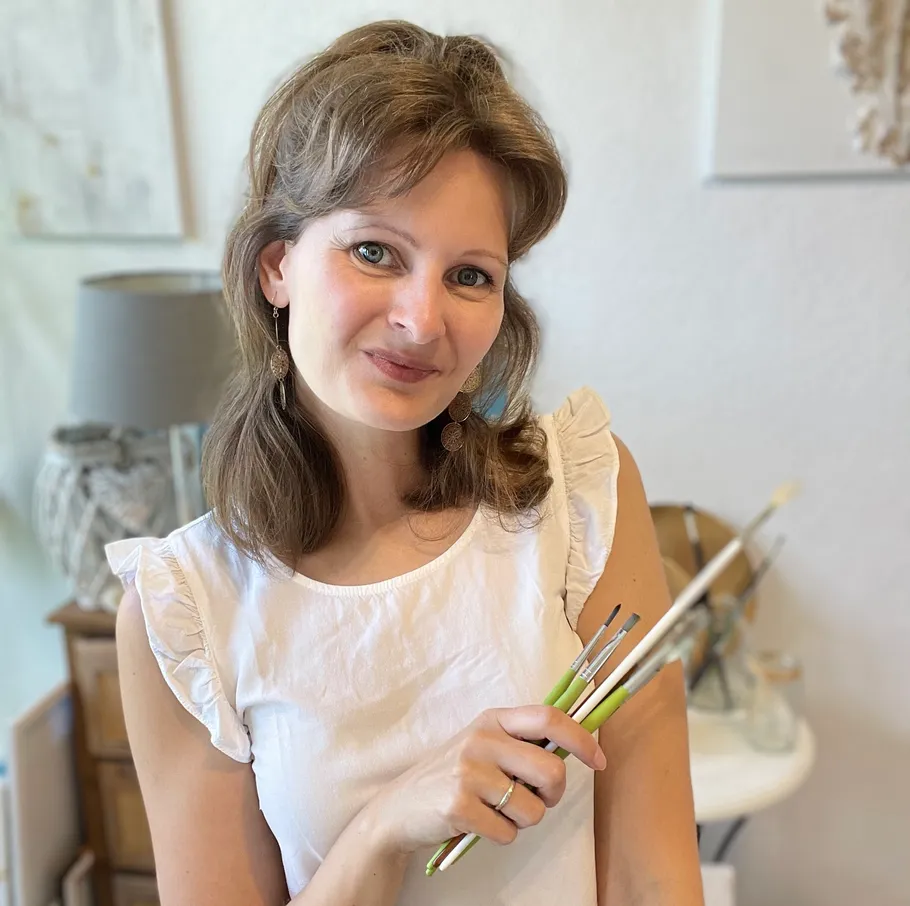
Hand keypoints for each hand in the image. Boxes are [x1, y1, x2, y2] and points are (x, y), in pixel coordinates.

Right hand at [362, 706, 606, 855]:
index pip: (549, 717)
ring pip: (533, 809)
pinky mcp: (459, 806)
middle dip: (553, 794)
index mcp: (493, 719)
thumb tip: (572, 753)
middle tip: (536, 799)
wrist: (400, 807)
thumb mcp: (483, 745)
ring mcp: (468, 771)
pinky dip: (501, 835)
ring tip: (496, 811)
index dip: (581, 738)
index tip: (599, 760)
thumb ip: (520, 743)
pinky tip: (479, 823)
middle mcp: (482, 738)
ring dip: (523, 820)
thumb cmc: (452, 776)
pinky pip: (508, 832)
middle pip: (551, 770)